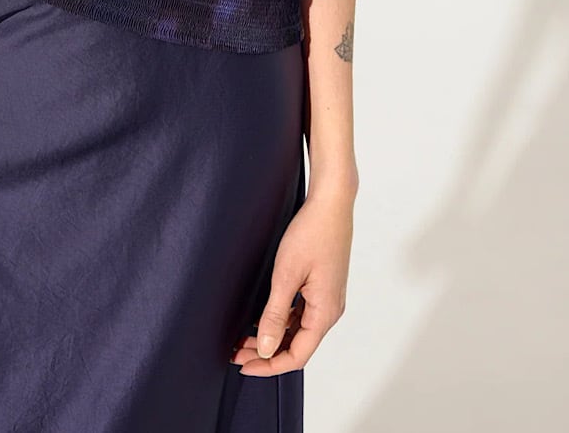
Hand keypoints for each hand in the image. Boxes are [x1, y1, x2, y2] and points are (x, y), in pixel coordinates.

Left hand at [230, 185, 354, 376]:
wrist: (331, 203)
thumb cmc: (312, 233)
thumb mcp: (286, 275)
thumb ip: (275, 314)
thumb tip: (265, 348)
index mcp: (325, 313)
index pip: (297, 356)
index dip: (269, 365)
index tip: (243, 364)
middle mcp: (330, 310)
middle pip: (298, 346)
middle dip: (267, 353)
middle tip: (236, 352)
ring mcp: (327, 298)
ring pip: (299, 331)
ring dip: (273, 337)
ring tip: (244, 338)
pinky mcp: (323, 287)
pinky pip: (303, 315)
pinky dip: (283, 322)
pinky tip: (264, 319)